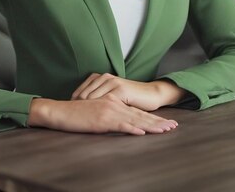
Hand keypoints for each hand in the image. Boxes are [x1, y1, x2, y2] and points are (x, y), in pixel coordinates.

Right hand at [27, 94, 177, 134]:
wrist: (60, 111)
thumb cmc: (75, 115)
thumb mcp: (95, 113)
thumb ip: (108, 116)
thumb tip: (120, 124)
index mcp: (113, 102)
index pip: (136, 111)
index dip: (152, 118)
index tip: (166, 123)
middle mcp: (114, 104)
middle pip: (140, 115)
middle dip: (158, 121)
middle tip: (173, 126)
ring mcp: (109, 111)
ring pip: (135, 119)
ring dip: (151, 126)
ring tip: (165, 130)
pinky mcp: (102, 119)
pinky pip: (120, 124)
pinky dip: (133, 128)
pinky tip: (143, 132)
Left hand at [71, 73, 187, 111]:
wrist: (150, 93)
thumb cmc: (130, 96)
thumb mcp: (110, 95)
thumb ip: (98, 98)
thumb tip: (82, 107)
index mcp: (99, 77)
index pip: (80, 92)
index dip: (72, 104)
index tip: (66, 114)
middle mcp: (104, 78)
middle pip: (83, 95)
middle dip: (74, 108)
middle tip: (66, 120)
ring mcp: (112, 83)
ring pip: (91, 99)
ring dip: (83, 110)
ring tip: (74, 121)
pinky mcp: (120, 90)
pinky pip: (105, 102)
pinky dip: (97, 112)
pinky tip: (92, 121)